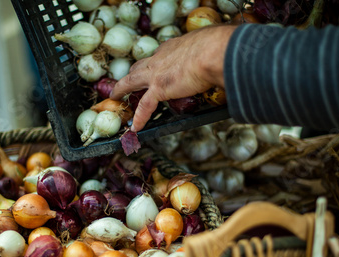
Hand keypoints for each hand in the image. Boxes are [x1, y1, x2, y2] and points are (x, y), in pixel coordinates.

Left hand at [110, 24, 235, 131]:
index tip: (154, 67)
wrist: (213, 51)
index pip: (158, 56)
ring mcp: (156, 73)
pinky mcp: (159, 88)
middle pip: (139, 66)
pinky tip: (135, 127)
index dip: (154, 64)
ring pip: (131, 81)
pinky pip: (145, 106)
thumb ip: (208, 55)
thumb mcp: (209, 46)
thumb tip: (222, 60)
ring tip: (116, 95)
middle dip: (132, 75)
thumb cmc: (218, 47)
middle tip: (127, 82)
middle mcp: (160, 57)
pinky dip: (140, 118)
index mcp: (172, 47)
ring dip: (122, 89)